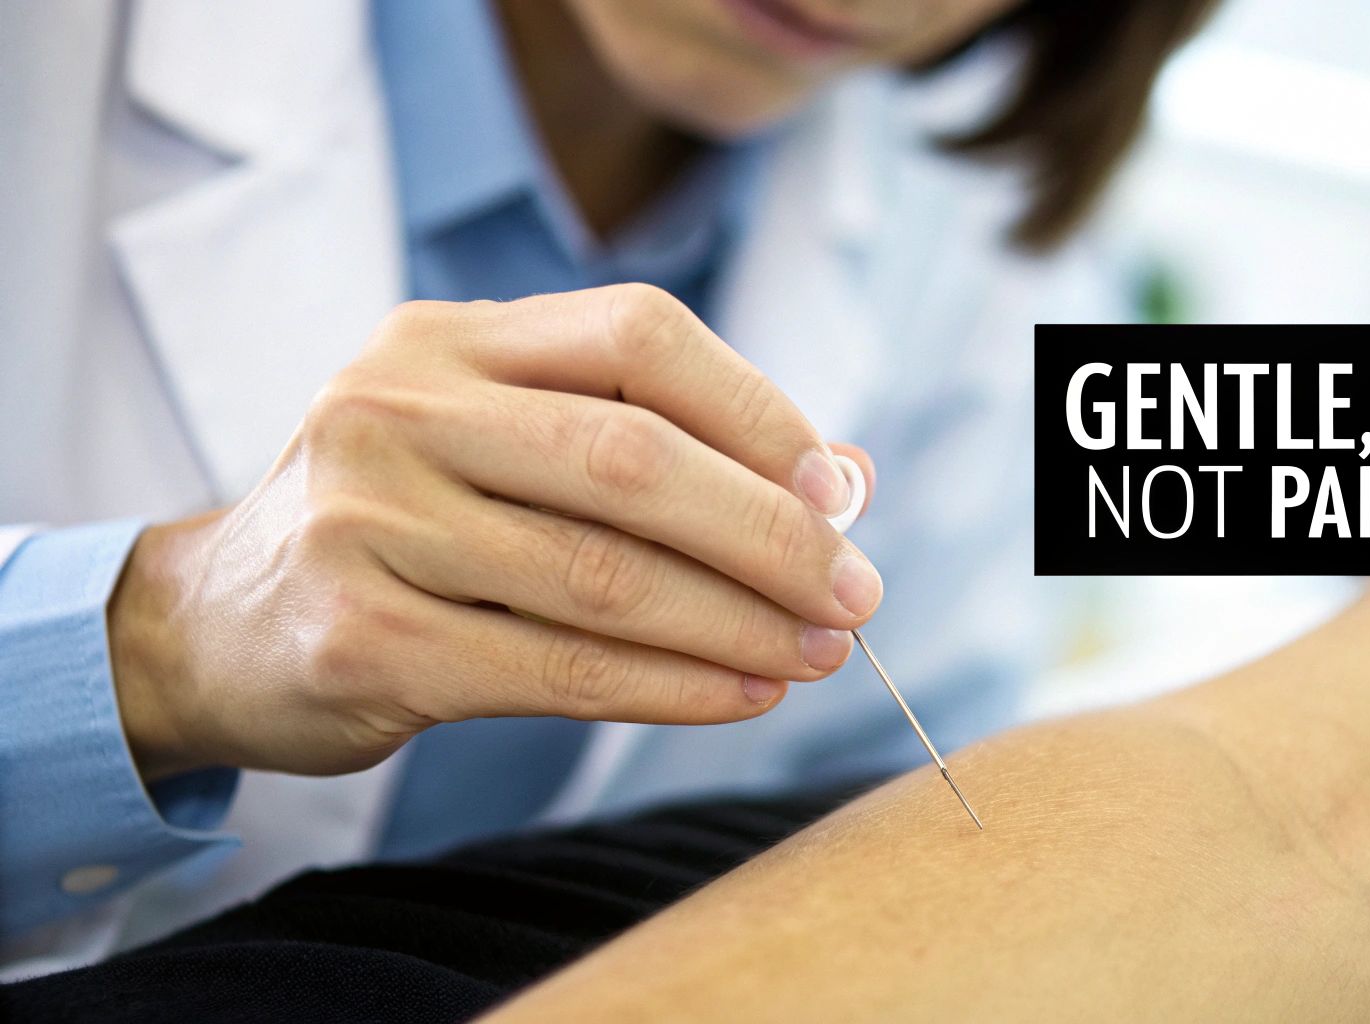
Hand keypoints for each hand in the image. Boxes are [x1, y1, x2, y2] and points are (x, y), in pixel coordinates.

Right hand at [108, 285, 880, 779]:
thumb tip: (846, 480)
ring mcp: (369, 521)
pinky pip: (559, 669)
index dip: (759, 412)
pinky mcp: (363, 638)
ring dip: (738, 624)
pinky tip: (741, 694)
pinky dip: (672, 687)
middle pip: (634, 459)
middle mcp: (397, 408)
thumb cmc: (405, 524)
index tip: (840, 494)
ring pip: (605, 575)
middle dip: (772, 535)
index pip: (640, 335)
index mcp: (446, 341)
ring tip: (815, 655)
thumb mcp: (503, 444)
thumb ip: (659, 442)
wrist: (219, 624)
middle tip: (855, 596)